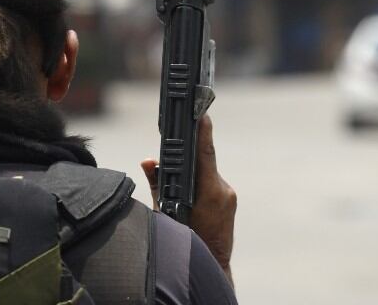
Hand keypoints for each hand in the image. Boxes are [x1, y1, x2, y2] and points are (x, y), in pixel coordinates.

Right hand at [141, 114, 235, 284]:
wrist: (211, 264)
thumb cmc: (186, 241)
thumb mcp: (164, 213)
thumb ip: (157, 184)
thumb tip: (148, 161)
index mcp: (209, 192)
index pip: (204, 154)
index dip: (203, 132)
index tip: (201, 113)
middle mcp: (222, 191)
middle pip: (202, 161)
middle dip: (188, 154)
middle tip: (176, 141)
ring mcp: (228, 195)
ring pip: (205, 172)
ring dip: (191, 170)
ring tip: (177, 174)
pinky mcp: (228, 199)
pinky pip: (211, 181)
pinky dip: (198, 180)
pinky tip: (187, 187)